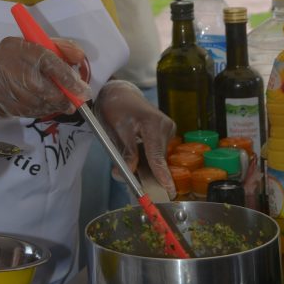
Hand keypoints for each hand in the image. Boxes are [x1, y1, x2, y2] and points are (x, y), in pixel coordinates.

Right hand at [0, 36, 92, 118]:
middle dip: (62, 97)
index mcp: (19, 46)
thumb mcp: (40, 46)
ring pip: (35, 102)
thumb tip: (79, 57)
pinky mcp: (0, 102)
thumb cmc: (19, 60)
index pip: (47, 61)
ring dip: (53, 107)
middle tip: (75, 103)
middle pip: (41, 86)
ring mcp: (1, 85)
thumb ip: (61, 49)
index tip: (82, 89)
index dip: (67, 77)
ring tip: (63, 105)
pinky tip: (47, 107)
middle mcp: (7, 64)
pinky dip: (41, 111)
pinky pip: (27, 111)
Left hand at [95, 80, 176, 197]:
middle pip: (157, 159)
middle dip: (146, 172)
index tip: (168, 190)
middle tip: (132, 181)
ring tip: (129, 160)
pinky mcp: (166, 132)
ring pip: (157, 157)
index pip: (156, 155)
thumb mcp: (116, 129)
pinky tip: (136, 155)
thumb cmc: (115, 107)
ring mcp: (168, 129)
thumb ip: (125, 152)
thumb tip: (125, 174)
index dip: (161, 175)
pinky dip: (146, 158)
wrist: (120, 93)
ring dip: (144, 164)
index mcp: (153, 123)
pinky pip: (156, 152)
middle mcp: (165, 126)